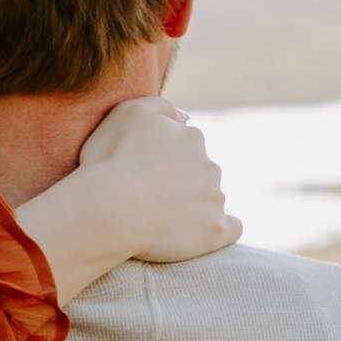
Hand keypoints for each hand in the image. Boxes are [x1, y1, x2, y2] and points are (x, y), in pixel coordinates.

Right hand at [25, 99, 234, 302]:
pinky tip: (204, 233)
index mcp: (192, 138)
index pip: (185, 145)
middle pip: (199, 172)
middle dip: (181, 182)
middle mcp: (210, 166)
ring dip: (193, 206)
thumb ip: (162, 107)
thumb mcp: (130, 111)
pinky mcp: (215, 231)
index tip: (142, 172)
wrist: (110, 209)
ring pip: (210, 199)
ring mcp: (215, 199)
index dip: (163, 159)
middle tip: (148, 196)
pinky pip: (230, 229)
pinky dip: (220, 229)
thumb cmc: (112, 160)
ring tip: (160, 219)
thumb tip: (185, 118)